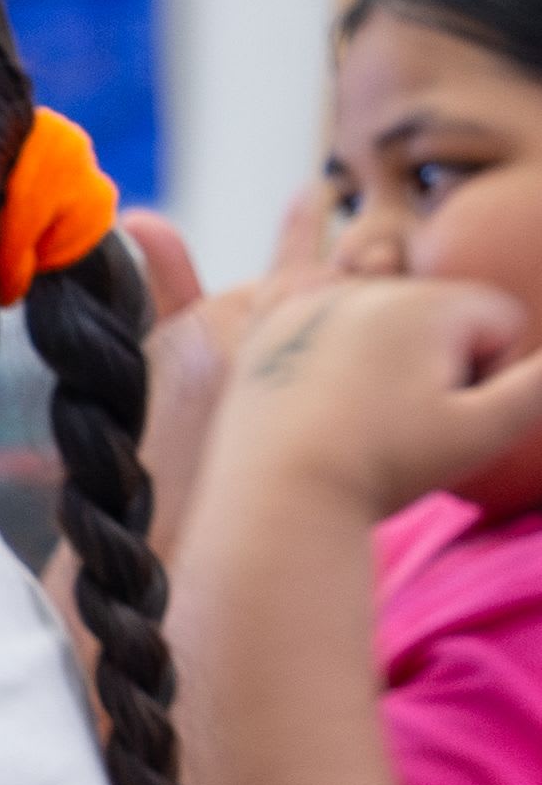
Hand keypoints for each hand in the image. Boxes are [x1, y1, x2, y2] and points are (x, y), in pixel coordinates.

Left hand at [208, 277, 541, 519]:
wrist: (276, 497)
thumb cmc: (384, 468)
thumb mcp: (485, 431)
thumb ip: (538, 386)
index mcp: (428, 302)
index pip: (498, 322)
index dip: (487, 375)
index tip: (445, 415)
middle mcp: (367, 286)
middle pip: (439, 321)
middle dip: (435, 366)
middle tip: (396, 421)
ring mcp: (312, 302)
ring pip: (384, 327)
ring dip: (386, 363)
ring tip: (357, 417)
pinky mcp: (269, 328)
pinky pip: (327, 334)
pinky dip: (332, 363)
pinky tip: (321, 404)